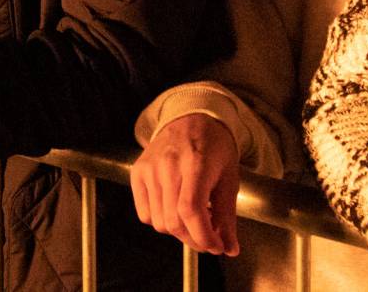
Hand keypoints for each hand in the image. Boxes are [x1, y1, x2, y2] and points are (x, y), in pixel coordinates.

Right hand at [130, 114, 241, 254]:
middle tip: (208, 237)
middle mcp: (168, 166)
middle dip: (194, 239)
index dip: (203, 236)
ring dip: (178, 232)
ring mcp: (149, 169)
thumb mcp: (229, 178)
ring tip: (192, 220)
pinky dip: (160, 221)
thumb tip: (229, 249)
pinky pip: (145, 214)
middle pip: (174, 221)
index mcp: (196, 164)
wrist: (190, 118)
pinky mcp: (137, 172)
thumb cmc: (213, 147)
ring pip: (159, 222)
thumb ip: (228, 216)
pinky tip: (174, 210)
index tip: (215, 246)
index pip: (191, 210)